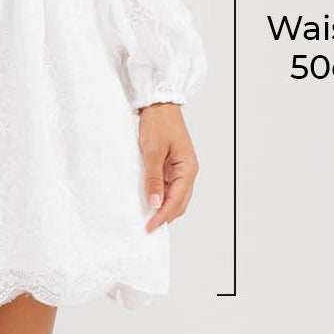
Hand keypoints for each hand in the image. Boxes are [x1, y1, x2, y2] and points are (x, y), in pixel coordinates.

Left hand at [137, 102, 198, 231]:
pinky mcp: (170, 167)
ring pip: (174, 197)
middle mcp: (187, 172)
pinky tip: (147, 201)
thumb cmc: (158, 124)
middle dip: (164, 217)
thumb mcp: (153, 152)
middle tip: (146, 228)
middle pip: (179, 203)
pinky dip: (159, 197)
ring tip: (145, 218)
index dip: (163, 216)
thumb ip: (153, 178)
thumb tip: (154, 203)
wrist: (158, 105)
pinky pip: (167, 187)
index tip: (149, 227)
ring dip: (162, 208)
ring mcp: (179, 170)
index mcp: (188, 169)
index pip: (177, 201)